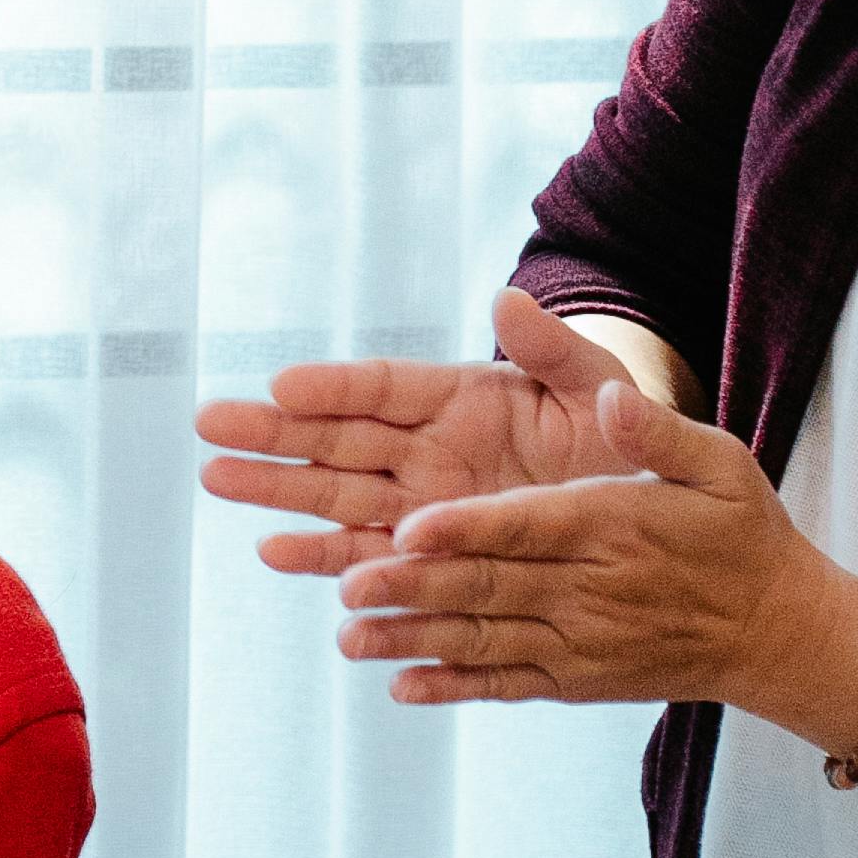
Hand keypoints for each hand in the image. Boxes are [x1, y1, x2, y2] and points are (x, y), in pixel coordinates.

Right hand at [198, 290, 646, 578]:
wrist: (648, 511)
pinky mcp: (432, 558)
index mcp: (464, 398)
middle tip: (209, 424)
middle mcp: (430, 449)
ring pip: (337, 495)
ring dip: (277, 490)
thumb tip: (509, 298)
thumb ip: (555, 350)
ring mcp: (424, 505)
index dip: (336, 387)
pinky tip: (272, 551)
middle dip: (274, 433)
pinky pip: (371, 560)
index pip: (387, 387)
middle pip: (339, 438)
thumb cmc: (622, 435)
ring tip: (216, 478)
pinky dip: (323, 558)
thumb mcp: (598, 388)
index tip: (283, 385)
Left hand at [337, 362, 857, 736]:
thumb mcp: (722, 465)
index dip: (468, 529)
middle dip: (416, 587)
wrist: (779, 633)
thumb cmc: (743, 534)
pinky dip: (455, 688)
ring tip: (349, 638)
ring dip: (415, 641)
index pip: (529, 527)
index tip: (410, 528)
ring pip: (486, 641)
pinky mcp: (578, 680)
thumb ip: (658, 430)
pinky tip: (401, 688)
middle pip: (491, 587)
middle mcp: (591, 592)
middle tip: (348, 582)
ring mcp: (581, 644)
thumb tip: (612, 396)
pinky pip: (509, 685)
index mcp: (614, 527)